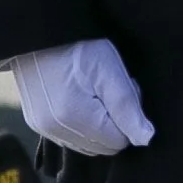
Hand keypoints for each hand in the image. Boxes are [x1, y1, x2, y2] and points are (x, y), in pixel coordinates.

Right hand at [5, 38, 155, 155]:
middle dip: (115, 122)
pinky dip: (82, 125)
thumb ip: (128, 107)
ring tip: (95, 92)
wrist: (40, 36)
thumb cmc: (79, 48)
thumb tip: (145, 139)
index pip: (119, 141)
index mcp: (76, 119)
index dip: (128, 116)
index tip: (124, 89)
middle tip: (111, 90)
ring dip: (99, 125)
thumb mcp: (110, 71)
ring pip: (88, 144)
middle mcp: (57, 132)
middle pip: (104, 146)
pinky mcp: (36, 125)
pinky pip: (70, 138)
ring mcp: (44, 130)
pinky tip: (81, 98)